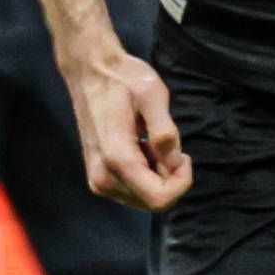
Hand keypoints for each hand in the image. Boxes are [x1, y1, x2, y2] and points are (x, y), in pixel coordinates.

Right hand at [67, 42, 189, 210]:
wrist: (89, 72)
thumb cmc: (123, 79)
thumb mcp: (152, 95)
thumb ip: (165, 130)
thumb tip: (175, 162)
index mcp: (118, 159)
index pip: (160, 198)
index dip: (182, 182)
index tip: (184, 156)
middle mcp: (103, 177)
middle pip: (153, 203)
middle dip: (171, 180)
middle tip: (171, 147)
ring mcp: (98, 179)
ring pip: (144, 199)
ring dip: (159, 177)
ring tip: (153, 144)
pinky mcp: (97, 177)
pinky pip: (133, 191)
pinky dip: (147, 175)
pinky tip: (143, 149)